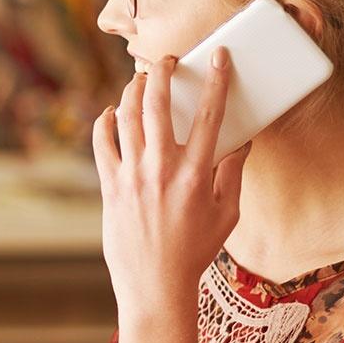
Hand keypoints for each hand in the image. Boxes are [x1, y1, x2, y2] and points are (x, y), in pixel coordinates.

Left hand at [92, 50, 248, 317]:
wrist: (155, 284)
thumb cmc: (194, 251)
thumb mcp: (227, 214)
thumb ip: (233, 174)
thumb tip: (241, 142)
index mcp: (196, 174)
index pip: (210, 115)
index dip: (217, 81)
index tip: (220, 58)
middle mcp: (161, 169)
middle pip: (158, 105)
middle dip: (163, 73)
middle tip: (168, 61)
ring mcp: (132, 176)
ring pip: (126, 117)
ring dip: (133, 91)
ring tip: (141, 81)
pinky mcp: (109, 186)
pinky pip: (102, 143)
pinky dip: (105, 123)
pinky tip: (112, 114)